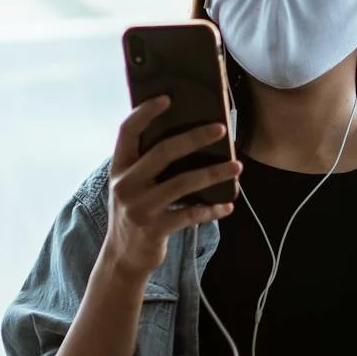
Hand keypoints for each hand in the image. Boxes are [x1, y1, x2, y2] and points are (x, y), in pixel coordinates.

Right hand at [101, 97, 238, 279]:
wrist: (123, 257)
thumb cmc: (135, 212)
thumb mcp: (131, 186)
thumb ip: (147, 165)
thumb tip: (189, 138)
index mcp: (119, 167)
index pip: (127, 131)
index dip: (145, 112)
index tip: (167, 98)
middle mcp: (125, 185)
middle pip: (163, 152)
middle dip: (195, 138)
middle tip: (220, 129)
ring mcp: (139, 208)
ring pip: (183, 183)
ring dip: (214, 173)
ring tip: (237, 166)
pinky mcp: (155, 229)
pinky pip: (190, 215)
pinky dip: (211, 210)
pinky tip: (227, 206)